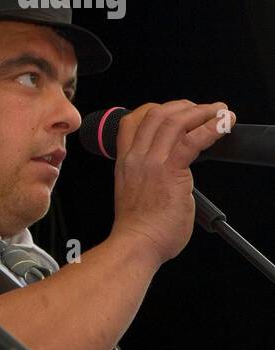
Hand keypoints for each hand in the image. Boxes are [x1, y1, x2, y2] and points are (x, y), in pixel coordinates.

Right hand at [111, 100, 233, 264]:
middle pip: (156, 114)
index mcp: (125, 162)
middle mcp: (136, 157)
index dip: (155, 109)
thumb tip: (170, 175)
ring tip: (220, 113)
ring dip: (202, 112)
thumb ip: (148, 176)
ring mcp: (151, 163)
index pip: (131, 121)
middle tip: (204, 109)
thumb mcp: (133, 192)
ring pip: (174, 122)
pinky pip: (192, 141)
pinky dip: (211, 129)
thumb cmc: (139, 226)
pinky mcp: (170, 172)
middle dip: (184, 106)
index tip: (175, 111)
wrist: (137, 242)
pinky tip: (223, 125)